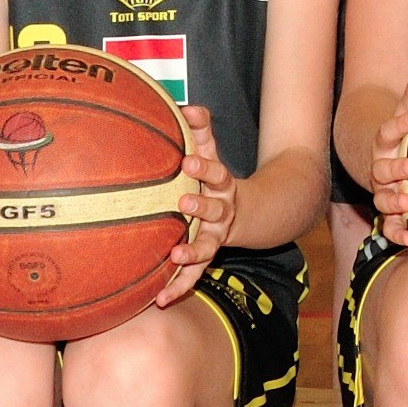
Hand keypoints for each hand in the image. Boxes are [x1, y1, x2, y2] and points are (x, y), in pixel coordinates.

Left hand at [151, 104, 237, 307]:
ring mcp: (215, 237)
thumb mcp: (210, 151)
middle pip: (217, 209)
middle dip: (202, 206)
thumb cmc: (213, 177)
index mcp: (222, 184)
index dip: (204, 168)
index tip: (187, 160)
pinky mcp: (206, 258)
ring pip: (208, 247)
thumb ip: (200, 129)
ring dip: (193, 253)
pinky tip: (160, 300)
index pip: (217, 173)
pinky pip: (193, 276)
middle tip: (184, 202)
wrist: (247, 213)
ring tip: (176, 256)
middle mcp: (223, 212)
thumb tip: (186, 106)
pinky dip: (178, 287)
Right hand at [369, 68, 407, 246]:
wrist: (384, 161)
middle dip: (394, 168)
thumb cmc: (404, 136)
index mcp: (385, 142)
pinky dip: (397, 233)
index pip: (388, 130)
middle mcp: (380, 167)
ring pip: (381, 198)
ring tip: (406, 204)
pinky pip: (388, 226)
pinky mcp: (388, 213)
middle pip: (381, 168)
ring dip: (392, 202)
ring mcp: (382, 191)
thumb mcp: (407, 112)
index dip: (401, 124)